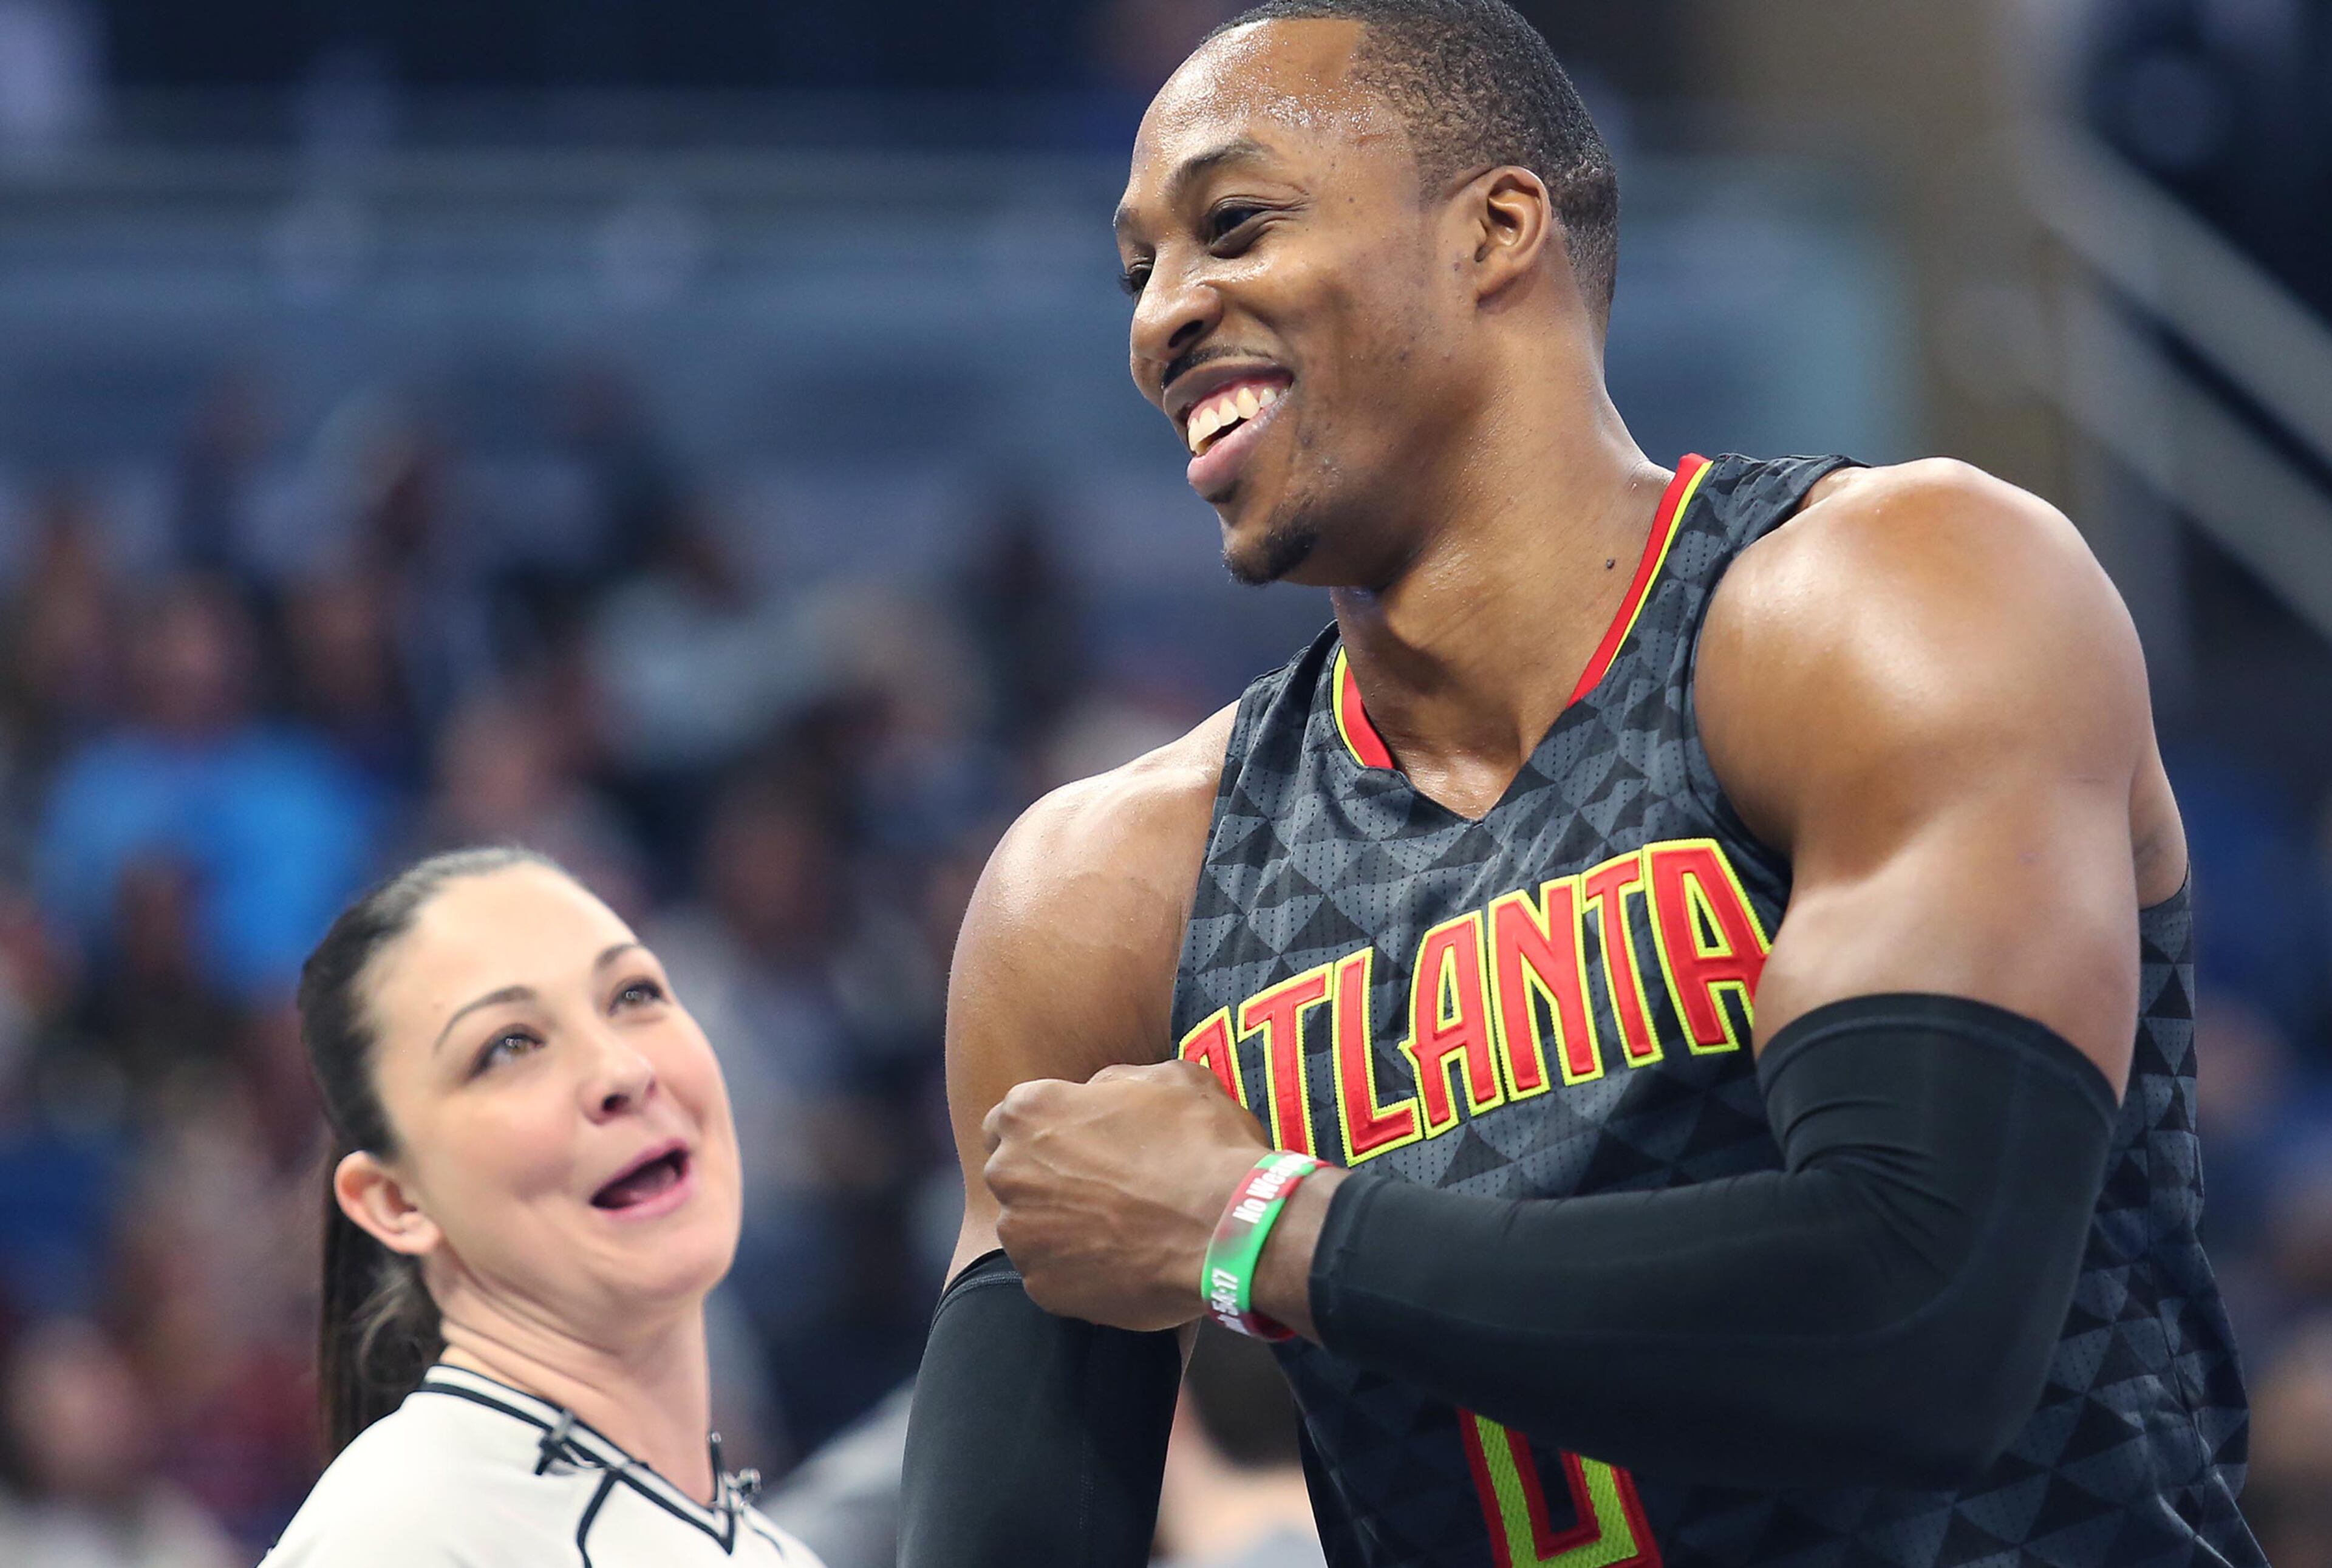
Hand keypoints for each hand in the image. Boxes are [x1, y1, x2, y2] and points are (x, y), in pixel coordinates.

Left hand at [981, 1059, 1271, 1330]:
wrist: (1231, 1229)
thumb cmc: (1202, 1144)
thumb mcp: (1167, 1079)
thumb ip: (1113, 1081)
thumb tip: (1097, 1094)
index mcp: (1030, 1114)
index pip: (1008, 1120)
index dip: (1044, 1130)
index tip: (1075, 1143)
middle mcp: (1010, 1173)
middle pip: (1014, 1175)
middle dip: (1048, 1178)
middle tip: (1104, 1186)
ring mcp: (1023, 1237)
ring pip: (1030, 1227)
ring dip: (1061, 1226)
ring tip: (1119, 1228)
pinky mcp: (1044, 1288)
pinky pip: (1052, 1274)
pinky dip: (1079, 1269)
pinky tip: (1124, 1259)